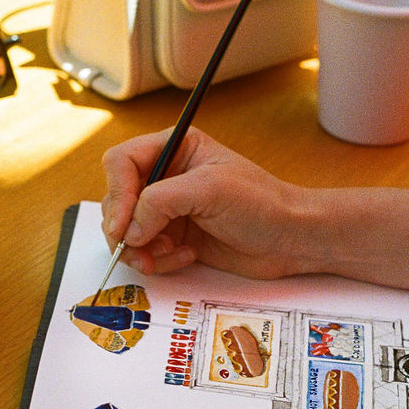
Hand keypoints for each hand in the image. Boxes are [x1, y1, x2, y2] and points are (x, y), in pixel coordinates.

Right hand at [101, 128, 311, 279]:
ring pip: (127, 230)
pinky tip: (184, 257)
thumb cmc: (261, 202)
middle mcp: (166, 176)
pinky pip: (145, 251)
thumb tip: (128, 230)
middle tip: (135, 249)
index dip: (117, 193)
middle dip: (124, 227)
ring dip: (138, 248)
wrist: (290, 239)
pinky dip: (157, 260)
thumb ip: (159, 202)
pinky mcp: (175, 237)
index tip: (123, 224)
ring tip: (163, 256)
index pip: (121, 163)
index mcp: (174, 148)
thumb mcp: (208, 190)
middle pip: (118, 199)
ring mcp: (169, 209)